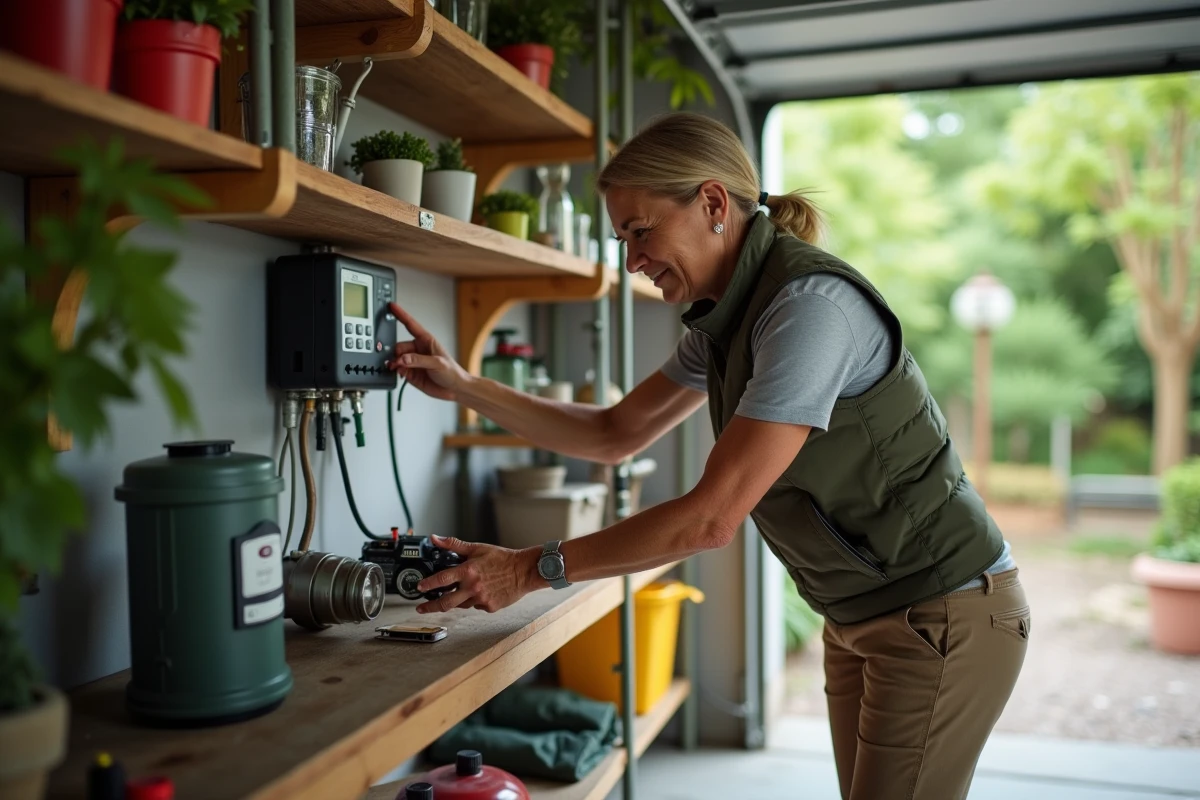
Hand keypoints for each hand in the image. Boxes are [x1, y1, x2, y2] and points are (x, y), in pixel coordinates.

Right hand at [385, 302, 469, 401]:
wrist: (454, 389)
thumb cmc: (452, 372)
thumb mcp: (437, 363)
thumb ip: (418, 360)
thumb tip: (402, 359)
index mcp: (426, 341)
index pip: (410, 324)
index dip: (400, 314)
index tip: (391, 306)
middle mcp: (418, 350)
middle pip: (399, 346)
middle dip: (396, 353)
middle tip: (398, 362)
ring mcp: (413, 361)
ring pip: (397, 358)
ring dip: (395, 363)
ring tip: (398, 369)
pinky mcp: (410, 373)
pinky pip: (398, 369)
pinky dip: (396, 371)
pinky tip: (401, 374)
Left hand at [415, 535, 540, 613]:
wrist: (524, 571)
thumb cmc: (502, 559)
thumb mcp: (477, 548)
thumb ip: (454, 545)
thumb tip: (436, 538)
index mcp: (468, 571)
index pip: (442, 580)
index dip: (428, 584)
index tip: (419, 588)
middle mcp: (473, 587)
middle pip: (446, 602)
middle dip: (430, 607)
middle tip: (421, 608)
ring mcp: (481, 599)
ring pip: (461, 605)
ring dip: (457, 600)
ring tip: (462, 592)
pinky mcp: (489, 607)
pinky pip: (477, 606)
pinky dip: (476, 600)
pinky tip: (483, 591)